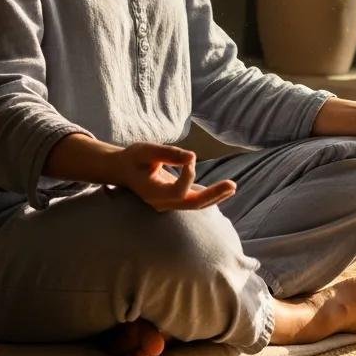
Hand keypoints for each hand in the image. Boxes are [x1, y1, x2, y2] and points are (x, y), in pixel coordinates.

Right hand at [112, 142, 235, 211]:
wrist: (122, 170)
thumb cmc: (133, 158)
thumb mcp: (146, 150)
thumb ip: (168, 153)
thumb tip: (193, 157)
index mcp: (152, 192)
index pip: (177, 191)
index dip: (188, 175)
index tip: (190, 157)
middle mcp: (161, 203)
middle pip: (192, 204)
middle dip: (213, 195)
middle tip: (232, 185)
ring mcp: (168, 204)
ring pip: (195, 205)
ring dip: (215, 196)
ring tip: (232, 186)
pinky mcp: (174, 199)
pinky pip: (194, 200)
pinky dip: (209, 195)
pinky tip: (225, 189)